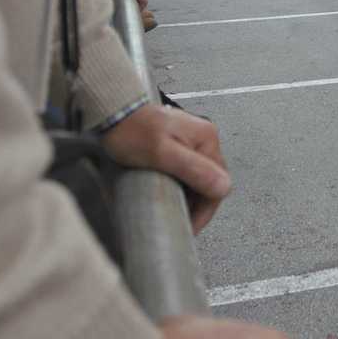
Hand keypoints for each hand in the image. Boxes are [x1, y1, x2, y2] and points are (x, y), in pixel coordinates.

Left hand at [102, 104, 231, 230]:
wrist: (114, 112)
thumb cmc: (132, 131)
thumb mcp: (162, 154)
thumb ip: (194, 169)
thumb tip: (224, 188)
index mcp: (206, 139)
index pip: (218, 183)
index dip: (205, 209)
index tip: (189, 226)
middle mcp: (204, 139)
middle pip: (211, 182)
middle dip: (198, 206)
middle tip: (181, 223)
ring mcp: (194, 142)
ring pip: (200, 179)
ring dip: (190, 197)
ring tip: (175, 212)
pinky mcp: (182, 145)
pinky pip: (189, 172)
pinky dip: (182, 187)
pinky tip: (171, 194)